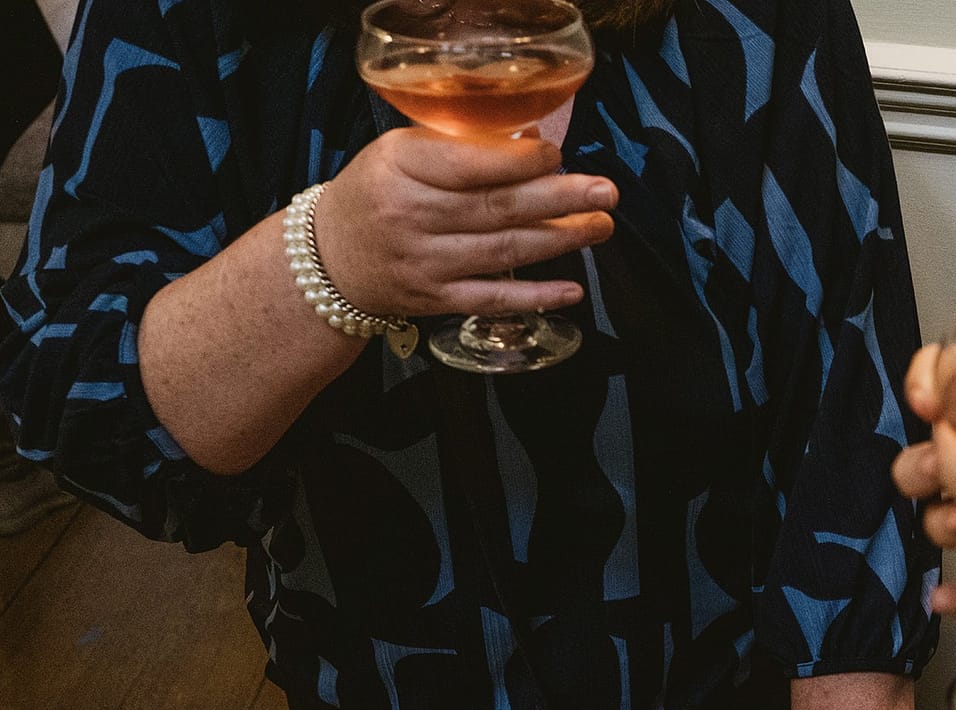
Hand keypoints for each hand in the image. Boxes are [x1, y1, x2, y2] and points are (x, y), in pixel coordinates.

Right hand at [315, 126, 617, 318]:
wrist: (329, 258)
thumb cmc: (377, 193)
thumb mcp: (401, 153)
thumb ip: (460, 147)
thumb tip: (534, 143)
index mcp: (401, 167)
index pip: (468, 165)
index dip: (520, 163)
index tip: (559, 155)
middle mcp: (412, 216)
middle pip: (497, 208)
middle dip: (560, 199)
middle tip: (606, 192)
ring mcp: (425, 263)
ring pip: (503, 252)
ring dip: (560, 240)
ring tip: (601, 225)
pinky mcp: (435, 300)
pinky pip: (492, 300)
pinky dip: (535, 296)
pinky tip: (573, 289)